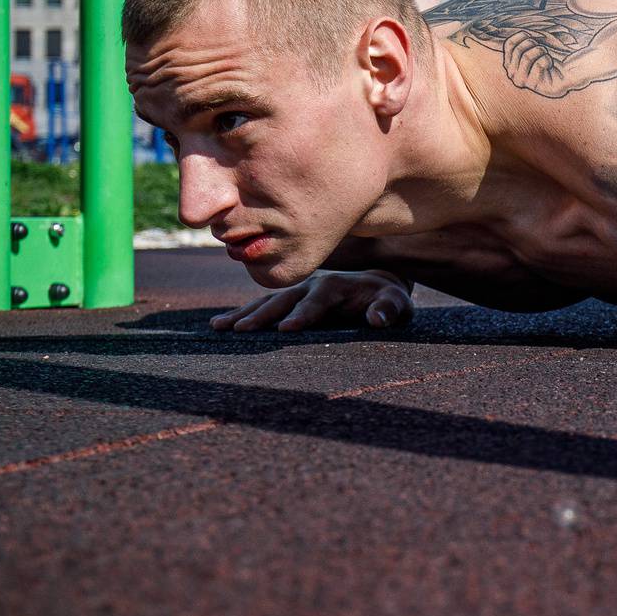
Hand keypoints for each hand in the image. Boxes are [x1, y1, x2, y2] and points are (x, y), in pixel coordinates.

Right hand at [210, 269, 413, 332]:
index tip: (286, 330)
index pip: (317, 301)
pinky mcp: (289, 298)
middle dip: (263, 315)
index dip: (303, 315)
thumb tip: (378, 320)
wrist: (376, 285)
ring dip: (244, 314)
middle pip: (283, 300)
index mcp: (336, 286)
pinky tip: (219, 325)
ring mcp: (297, 290)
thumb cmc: (388, 299)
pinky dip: (241, 314)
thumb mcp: (397, 304)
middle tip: (243, 331)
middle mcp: (311, 284)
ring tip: (219, 328)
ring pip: (266, 302)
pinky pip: (262, 305)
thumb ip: (390, 310)